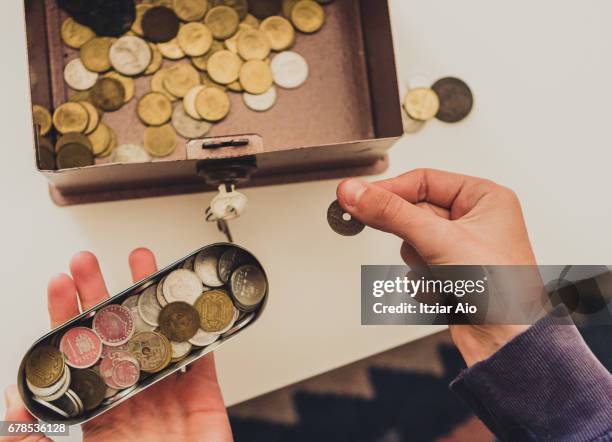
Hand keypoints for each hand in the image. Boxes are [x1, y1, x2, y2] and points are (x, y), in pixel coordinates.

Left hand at [3, 249, 231, 441]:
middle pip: (115, 336)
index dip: (67, 317)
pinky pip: (201, 359)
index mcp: (96, 413)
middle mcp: (129, 397)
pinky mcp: (201, 398)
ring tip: (144, 265)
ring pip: (158, 336)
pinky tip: (192, 305)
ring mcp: (166, 395)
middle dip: (102, 294)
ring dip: (152, 300)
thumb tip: (12, 409)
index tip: (60, 284)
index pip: (77, 355)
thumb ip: (40, 440)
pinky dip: (199, 331)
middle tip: (92, 262)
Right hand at [337, 168, 536, 365]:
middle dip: (409, 235)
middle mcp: (473, 219)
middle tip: (392, 236)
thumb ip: (392, 214)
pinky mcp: (449, 271)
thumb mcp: (440, 241)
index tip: (357, 196)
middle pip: (414, 212)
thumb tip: (357, 193)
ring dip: (418, 262)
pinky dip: (423, 281)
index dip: (390, 190)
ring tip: (441, 276)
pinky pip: (416, 265)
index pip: (424, 180)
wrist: (507, 344)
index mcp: (484, 198)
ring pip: (412, 241)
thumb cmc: (502, 290)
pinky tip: (444, 291)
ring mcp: (459, 247)